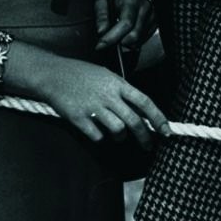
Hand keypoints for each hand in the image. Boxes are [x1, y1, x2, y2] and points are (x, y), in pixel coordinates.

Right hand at [35, 56, 172, 150]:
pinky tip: (97, 131)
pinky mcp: (77, 118)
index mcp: (118, 84)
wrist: (53, 74)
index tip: (166, 131)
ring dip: (121, 137)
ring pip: (118, 130)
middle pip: (134, 121)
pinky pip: (97, 136)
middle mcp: (108, 96)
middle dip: (145, 137)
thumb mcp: (107, 76)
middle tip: (149, 146)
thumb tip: (141, 111)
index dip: (158, 118)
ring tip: (118, 135)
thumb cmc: (83, 74)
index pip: (145, 102)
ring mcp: (93, 107)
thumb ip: (123, 92)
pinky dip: (100, 137)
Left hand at [94, 0, 154, 51]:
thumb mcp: (101, 0)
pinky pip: (145, 37)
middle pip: (135, 34)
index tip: (101, 45)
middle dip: (119, 42)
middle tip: (107, 42)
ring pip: (140, 38)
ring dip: (126, 42)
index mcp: (132, 0)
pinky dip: (134, 40)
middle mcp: (145, 6)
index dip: (112, 37)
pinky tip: (126, 35)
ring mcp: (153, 13)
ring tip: (116, 36)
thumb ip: (101, 16)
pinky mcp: (155, 20)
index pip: (125, 23)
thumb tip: (102, 32)